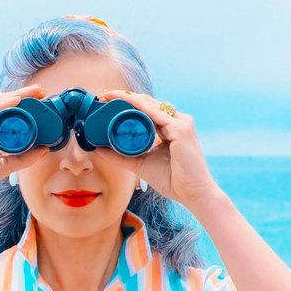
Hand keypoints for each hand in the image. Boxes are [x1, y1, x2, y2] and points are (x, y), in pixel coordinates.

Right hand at [0, 87, 49, 205]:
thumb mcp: (3, 166)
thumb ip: (23, 157)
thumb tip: (45, 149)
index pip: (4, 113)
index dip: (22, 105)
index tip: (41, 101)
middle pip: (1, 104)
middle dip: (22, 96)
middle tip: (41, 90)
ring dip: (15, 97)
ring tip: (33, 92)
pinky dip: (0, 106)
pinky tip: (16, 101)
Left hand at [95, 90, 221, 213]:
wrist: (192, 194)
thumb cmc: (173, 180)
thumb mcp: (141, 163)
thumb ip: (121, 156)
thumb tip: (98, 149)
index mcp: (171, 127)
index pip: (148, 109)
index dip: (128, 102)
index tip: (107, 100)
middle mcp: (177, 121)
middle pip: (148, 102)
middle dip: (124, 96)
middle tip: (103, 96)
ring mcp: (181, 123)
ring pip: (150, 104)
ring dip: (128, 98)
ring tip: (109, 96)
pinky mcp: (181, 129)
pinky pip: (155, 113)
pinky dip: (139, 106)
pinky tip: (125, 102)